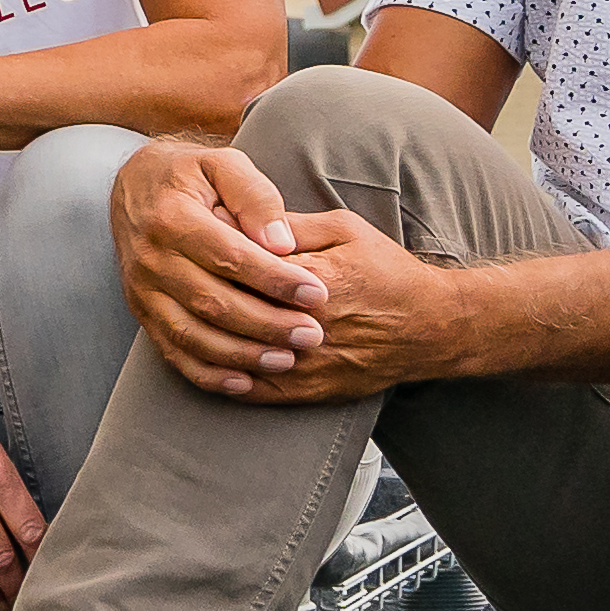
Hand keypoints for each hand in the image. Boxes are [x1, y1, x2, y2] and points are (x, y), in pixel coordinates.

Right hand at [114, 136, 329, 390]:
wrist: (135, 187)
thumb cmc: (191, 175)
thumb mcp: (224, 164)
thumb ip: (255, 196)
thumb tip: (281, 242)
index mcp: (171, 218)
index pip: (229, 257)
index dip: (275, 279)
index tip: (317, 293)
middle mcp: (151, 259)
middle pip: (213, 302)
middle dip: (268, 323)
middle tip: (313, 334)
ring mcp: (142, 291)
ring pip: (193, 334)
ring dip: (243, 353)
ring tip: (288, 359)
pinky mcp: (143, 313)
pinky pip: (173, 352)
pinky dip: (208, 373)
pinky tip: (245, 382)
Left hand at [128, 183, 479, 402]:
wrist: (430, 327)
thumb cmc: (387, 271)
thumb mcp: (344, 229)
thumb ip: (292, 226)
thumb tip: (242, 218)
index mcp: (312, 281)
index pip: (246, 269)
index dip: (215, 254)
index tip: (193, 240)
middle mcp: (306, 327)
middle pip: (236, 313)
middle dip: (205, 293)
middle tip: (179, 276)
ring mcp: (307, 365)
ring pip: (238, 357)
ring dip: (207, 339)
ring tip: (184, 314)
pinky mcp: (311, 392)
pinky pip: (254, 392)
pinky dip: (225, 379)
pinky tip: (205, 359)